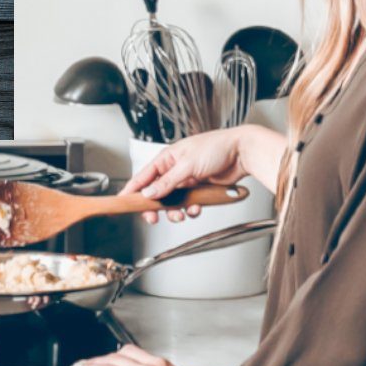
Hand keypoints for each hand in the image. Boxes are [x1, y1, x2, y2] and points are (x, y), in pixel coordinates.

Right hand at [122, 128, 247, 224]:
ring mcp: (187, 180)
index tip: (122, 201)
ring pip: (172, 202)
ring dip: (175, 211)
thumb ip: (168, 182)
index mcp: (167, 158)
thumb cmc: (217, 147)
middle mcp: (175, 169)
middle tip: (153, 217)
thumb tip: (150, 193)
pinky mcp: (199, 189)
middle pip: (156, 193)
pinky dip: (191, 209)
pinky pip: (188, 204)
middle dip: (155, 207)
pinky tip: (197, 208)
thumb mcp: (188, 165)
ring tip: (181, 214)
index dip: (132, 189)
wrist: (242, 153)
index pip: (143, 176)